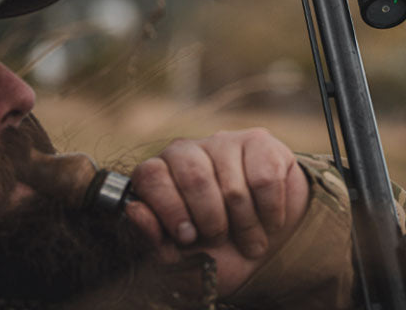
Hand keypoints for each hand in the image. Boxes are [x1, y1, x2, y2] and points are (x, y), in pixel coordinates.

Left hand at [125, 128, 309, 294]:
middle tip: (220, 239)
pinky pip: (266, 179)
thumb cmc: (212, 256)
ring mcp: (226, 142)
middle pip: (194, 178)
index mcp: (160, 174)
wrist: (261, 252)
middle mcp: (189, 151)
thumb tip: (135, 211)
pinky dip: (270, 212)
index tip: (187, 237)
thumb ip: (151, 240)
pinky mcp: (262, 144)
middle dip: (211, 222)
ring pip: (234, 186)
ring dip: (245, 225)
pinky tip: (269, 220)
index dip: (169, 209)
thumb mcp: (177, 262)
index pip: (151, 175)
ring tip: (248, 238)